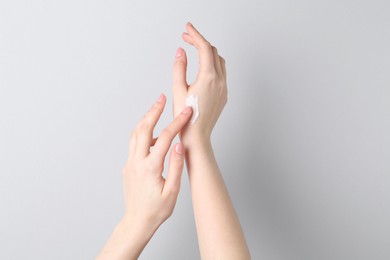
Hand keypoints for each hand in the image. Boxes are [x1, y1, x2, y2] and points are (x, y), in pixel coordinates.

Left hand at [122, 94, 192, 231]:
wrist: (137, 221)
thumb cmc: (157, 210)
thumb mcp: (172, 191)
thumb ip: (175, 166)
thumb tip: (179, 144)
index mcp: (150, 167)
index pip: (165, 138)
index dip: (177, 122)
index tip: (187, 112)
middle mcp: (137, 162)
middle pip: (144, 128)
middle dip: (154, 111)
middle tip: (162, 98)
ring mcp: (130, 163)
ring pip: (135, 134)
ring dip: (146, 119)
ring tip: (156, 108)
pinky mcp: (128, 166)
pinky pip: (134, 144)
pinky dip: (143, 133)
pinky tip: (153, 134)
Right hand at [172, 22, 226, 144]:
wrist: (198, 136)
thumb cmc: (186, 117)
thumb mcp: (178, 89)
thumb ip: (179, 67)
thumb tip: (181, 51)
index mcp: (208, 77)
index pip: (204, 48)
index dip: (195, 34)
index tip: (187, 28)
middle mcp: (220, 80)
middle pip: (212, 52)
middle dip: (200, 41)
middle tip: (186, 38)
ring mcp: (224, 88)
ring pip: (219, 61)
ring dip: (208, 52)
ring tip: (194, 49)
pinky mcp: (224, 95)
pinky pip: (221, 72)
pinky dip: (212, 64)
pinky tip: (202, 67)